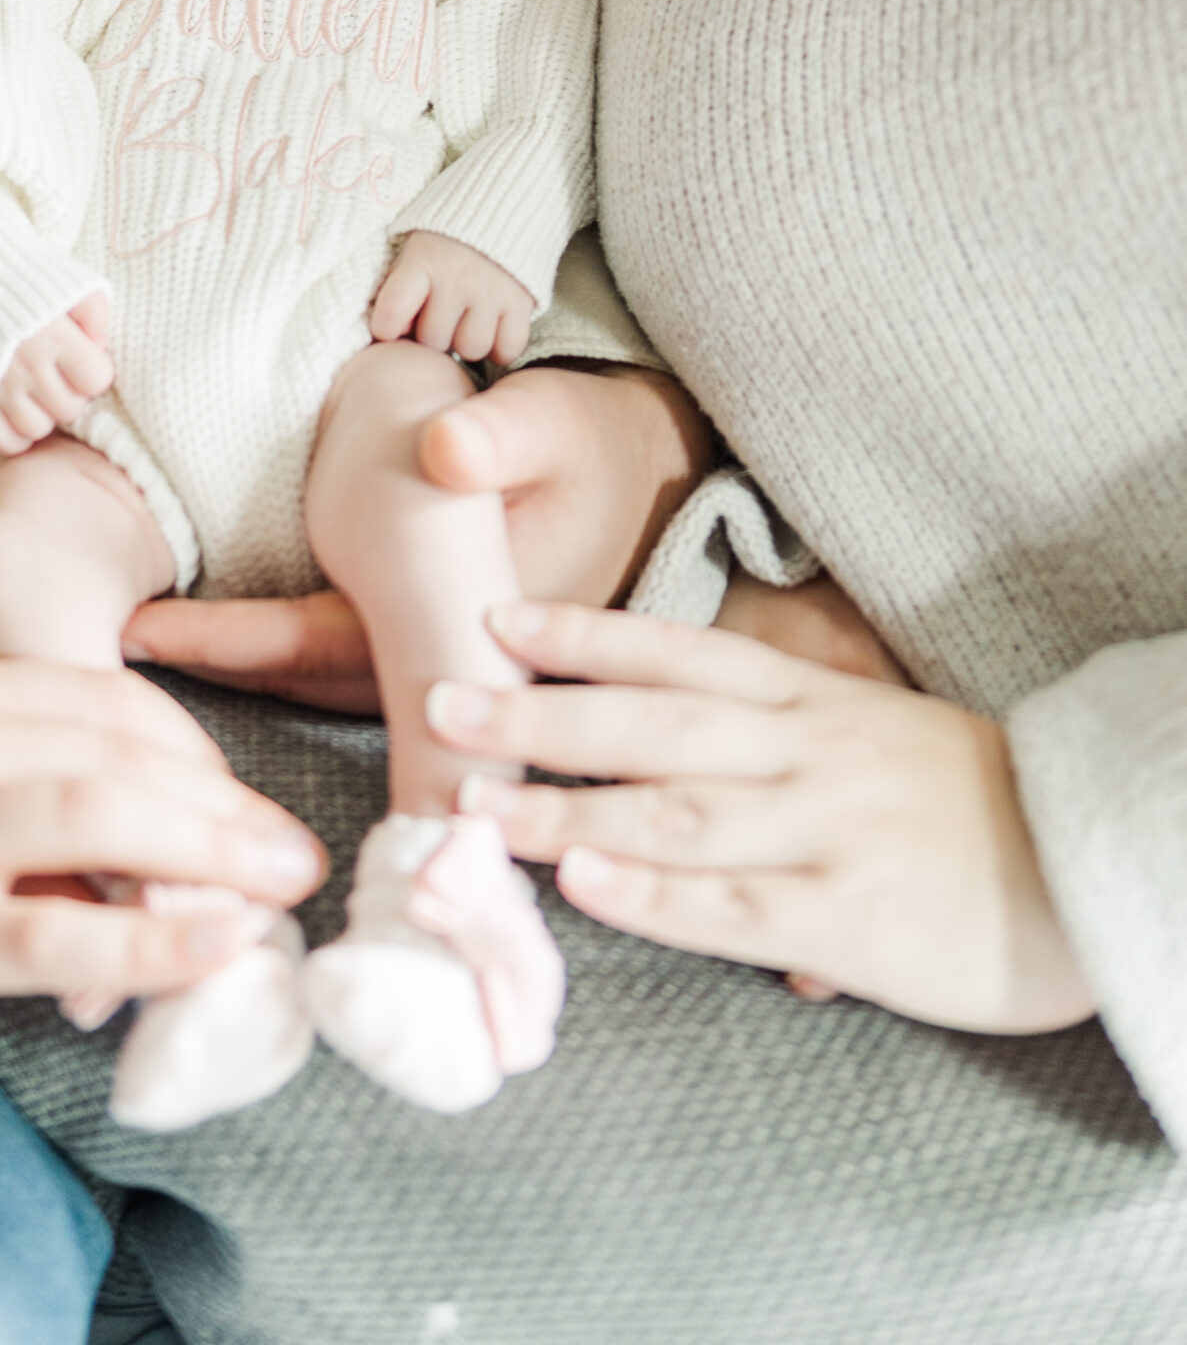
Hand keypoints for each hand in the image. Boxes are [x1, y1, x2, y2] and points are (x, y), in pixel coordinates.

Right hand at [0, 292, 112, 454]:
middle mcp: (25, 366)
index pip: (96, 380)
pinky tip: (15, 409)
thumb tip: (100, 349)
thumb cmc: (19, 274)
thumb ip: (95, 315)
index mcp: (53, 336)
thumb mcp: (70, 281)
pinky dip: (12, 432)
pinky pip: (0, 439)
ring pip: (37, 428)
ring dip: (42, 413)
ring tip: (36, 390)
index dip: (95, 371)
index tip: (83, 359)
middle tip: (58, 373)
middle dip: (70, 392)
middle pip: (69, 409)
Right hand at [0, 659, 323, 1102]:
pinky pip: (53, 924)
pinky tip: (208, 951)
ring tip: (279, 891)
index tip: (242, 810)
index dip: (196, 751)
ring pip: (102, 809)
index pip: (107, 697)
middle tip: (293, 856)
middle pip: (122, 742)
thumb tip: (127, 844)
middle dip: (227, 797)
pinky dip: (146, 935)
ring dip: (212, 849)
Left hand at [125, 363, 712, 712]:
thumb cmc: (591, 445)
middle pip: (310, 679)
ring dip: (231, 664)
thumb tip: (442, 449)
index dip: (240, 641)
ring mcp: (442, 660)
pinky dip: (268, 652)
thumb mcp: (555, 422)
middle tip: (106, 645)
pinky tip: (202, 635)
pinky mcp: (431, 641)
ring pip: (316, 679)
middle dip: (208, 667)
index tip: (147, 627)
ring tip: (131, 639)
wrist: (644, 476)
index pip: (339, 643)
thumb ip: (502, 434)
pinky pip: (334, 657)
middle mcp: (454, 663)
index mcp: (481, 623)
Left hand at [370, 232, 533, 366]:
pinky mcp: (522, 301)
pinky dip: (501, 348)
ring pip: (471, 349)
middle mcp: (457, 279)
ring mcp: (492, 291)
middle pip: (434, 340)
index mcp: (423, 262)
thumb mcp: (416, 246)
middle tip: (439, 317)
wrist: (505, 199)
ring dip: (467, 342)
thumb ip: (401, 286)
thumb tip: (388, 335)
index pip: (391, 314)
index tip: (392, 328)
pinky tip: (493, 330)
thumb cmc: (449, 234)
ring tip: (467, 321)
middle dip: (433, 335)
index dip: (387, 329)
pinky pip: (508, 349)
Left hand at [433, 603, 1094, 1035]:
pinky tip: (585, 884)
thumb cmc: (970, 804)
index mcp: (811, 701)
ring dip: (566, 807)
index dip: (585, 636)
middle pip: (651, 725)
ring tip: (479, 804)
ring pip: (673, 812)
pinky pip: (731, 906)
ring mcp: (822, 832)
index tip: (499, 619)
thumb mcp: (875, 741)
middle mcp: (805, 754)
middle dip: (542, 712)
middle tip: (444, 700)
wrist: (1094, 865)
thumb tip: (697, 767)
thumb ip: (782, 749)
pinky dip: (652, 894)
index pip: (678, 653)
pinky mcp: (844, 917)